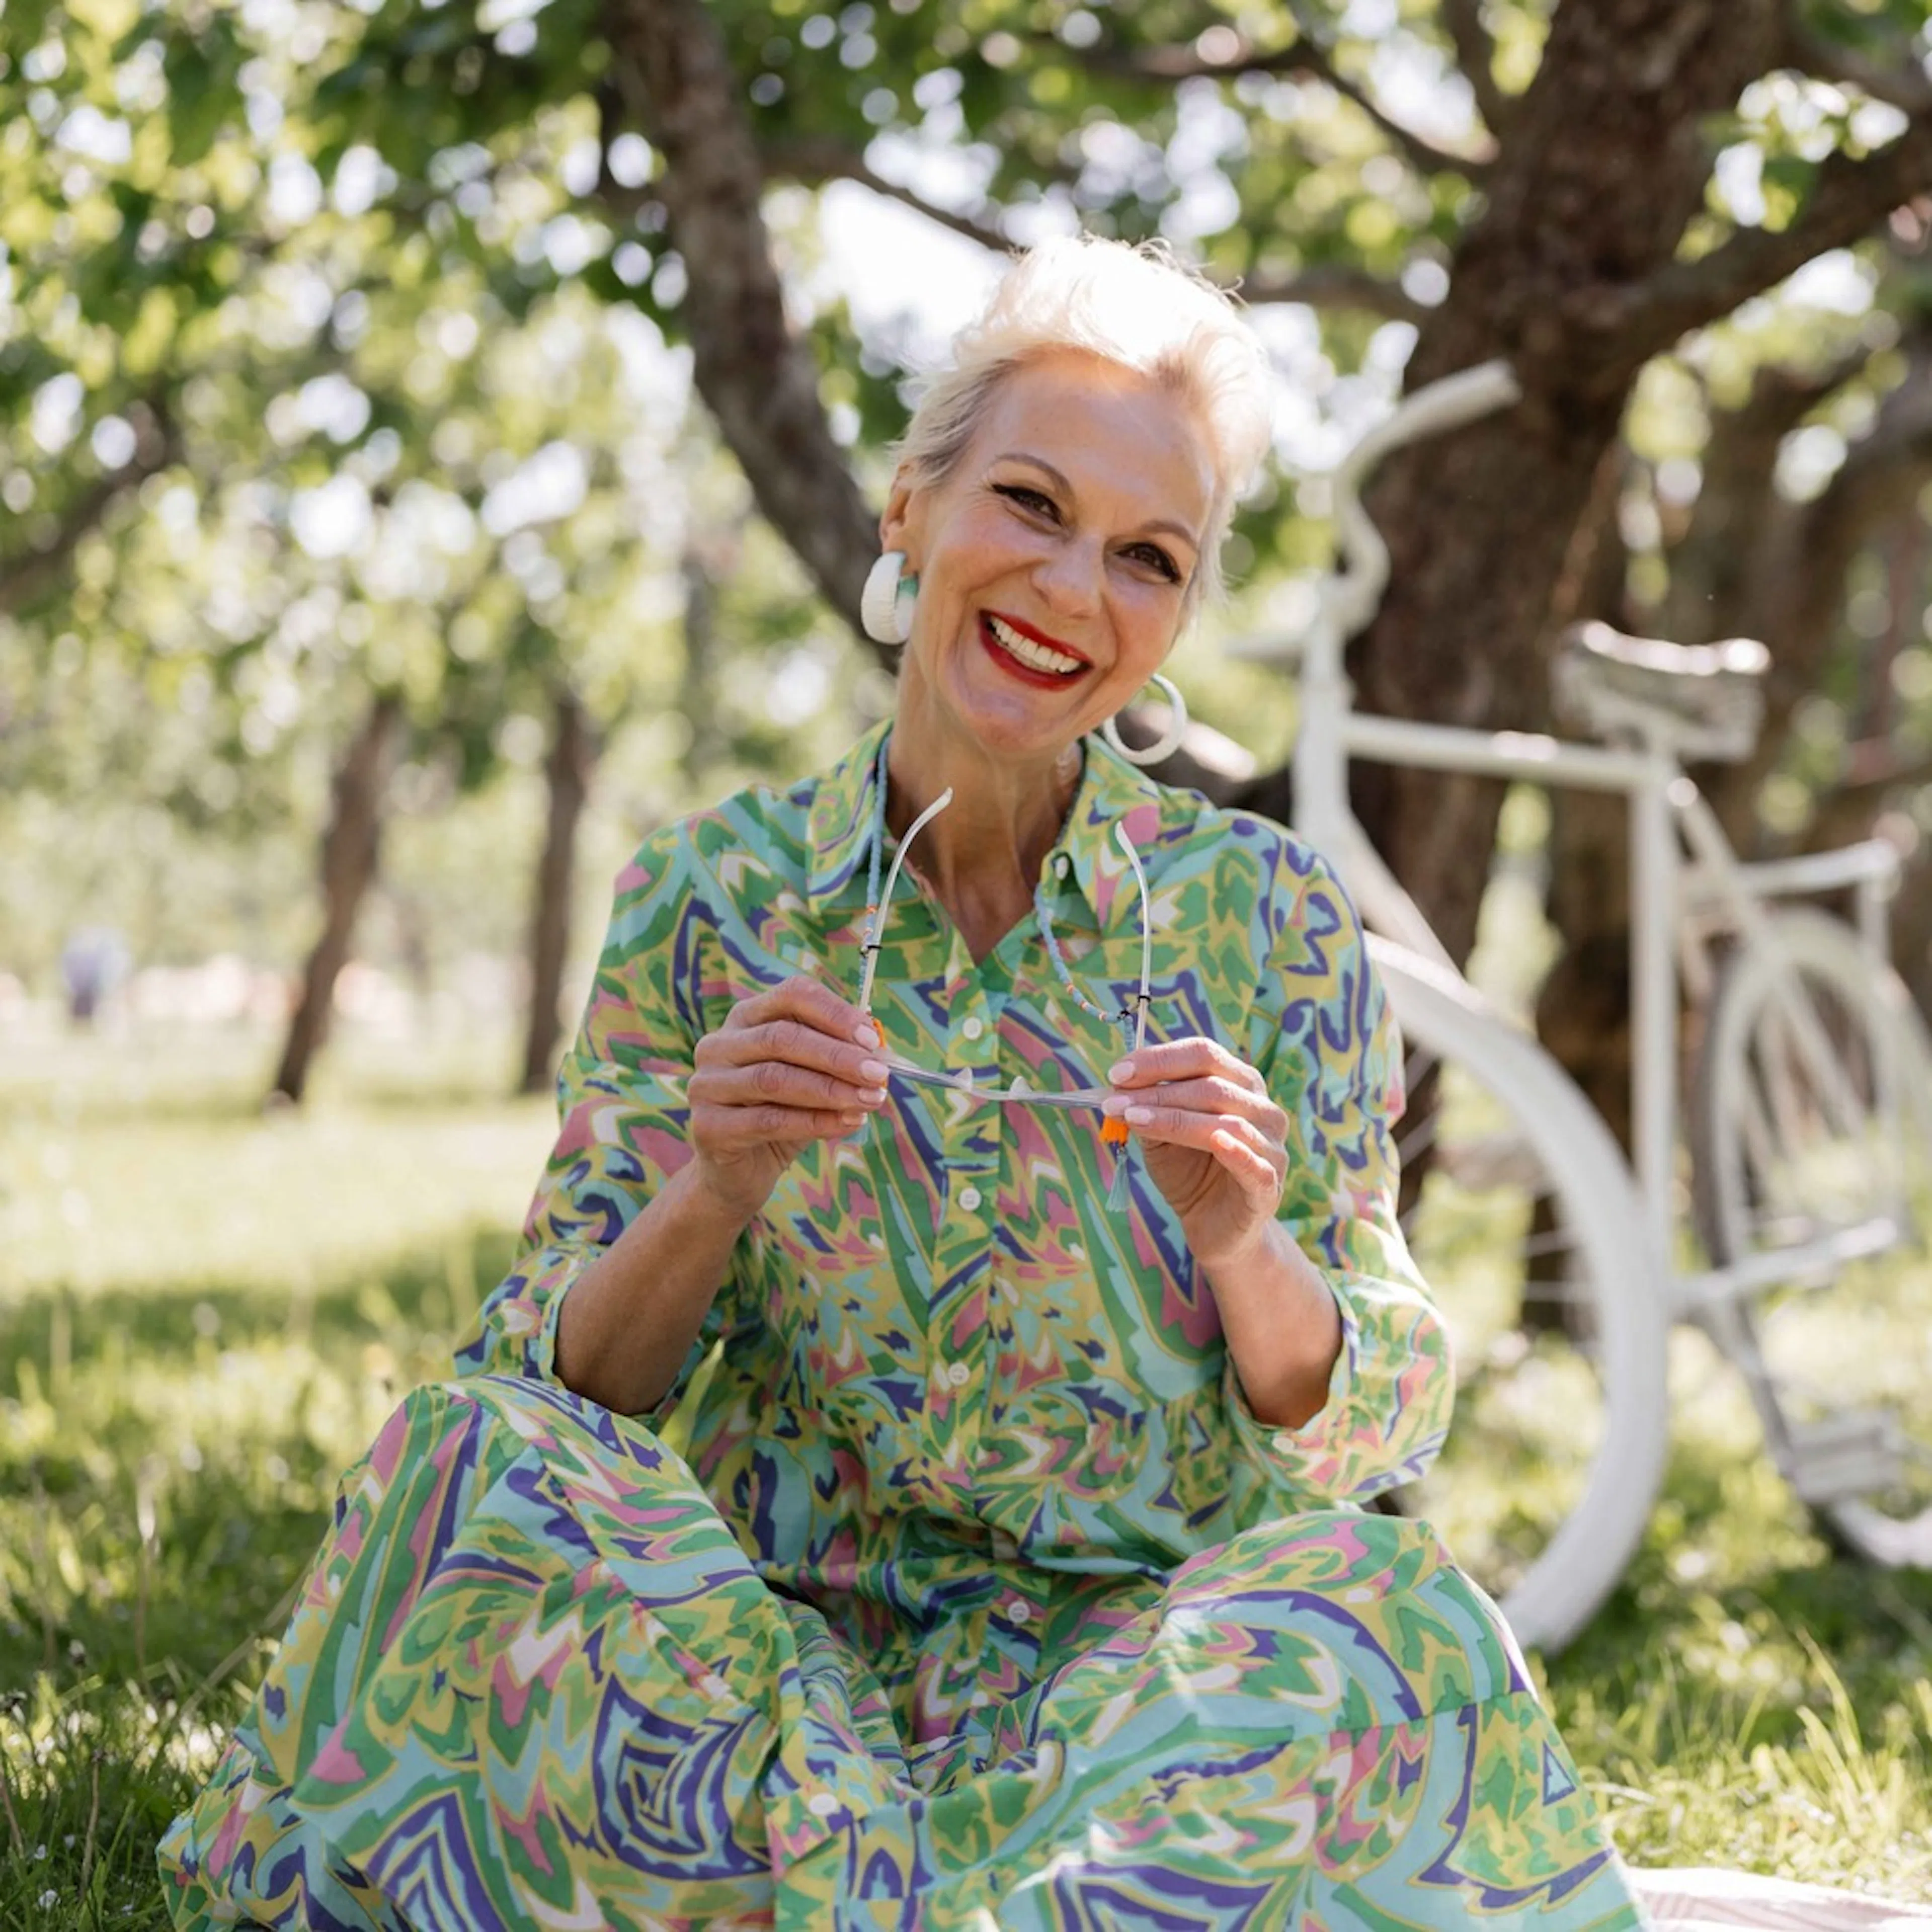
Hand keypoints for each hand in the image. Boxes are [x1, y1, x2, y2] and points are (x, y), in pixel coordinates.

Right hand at [687, 975, 887, 1220]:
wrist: (739, 1171)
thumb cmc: (782, 1113)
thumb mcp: (811, 1078)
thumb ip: (837, 1060)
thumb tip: (881, 1054)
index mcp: (746, 1018)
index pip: (791, 995)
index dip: (834, 1013)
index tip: (872, 1039)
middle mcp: (719, 1044)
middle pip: (781, 1037)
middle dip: (838, 1055)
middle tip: (879, 1074)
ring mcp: (707, 1085)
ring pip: (775, 1078)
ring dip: (830, 1089)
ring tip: (870, 1100)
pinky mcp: (708, 1126)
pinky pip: (768, 1120)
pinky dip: (815, 1121)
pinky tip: (848, 1123)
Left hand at [1103, 1039, 1286, 1271]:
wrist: (1215, 1228)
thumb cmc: (1190, 1171)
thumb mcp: (1161, 1135)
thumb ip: (1147, 1109)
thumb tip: (1117, 1086)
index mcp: (1240, 1084)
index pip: (1204, 1054)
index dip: (1159, 1059)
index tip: (1116, 1072)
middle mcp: (1263, 1109)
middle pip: (1213, 1085)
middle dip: (1158, 1091)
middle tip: (1115, 1100)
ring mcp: (1271, 1147)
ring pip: (1228, 1123)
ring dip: (1175, 1118)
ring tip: (1133, 1119)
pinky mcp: (1269, 1186)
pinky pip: (1254, 1164)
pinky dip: (1235, 1151)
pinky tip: (1215, 1142)